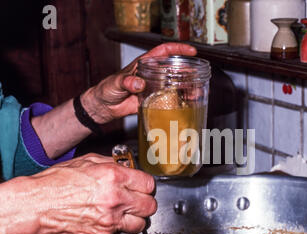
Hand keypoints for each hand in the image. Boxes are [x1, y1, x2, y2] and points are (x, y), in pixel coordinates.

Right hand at [28, 153, 156, 233]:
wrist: (36, 205)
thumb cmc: (56, 182)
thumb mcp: (87, 161)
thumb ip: (112, 163)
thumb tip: (127, 166)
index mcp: (114, 177)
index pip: (149, 184)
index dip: (146, 184)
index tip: (143, 185)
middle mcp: (115, 199)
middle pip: (150, 206)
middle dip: (146, 202)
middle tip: (138, 199)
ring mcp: (109, 220)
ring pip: (141, 224)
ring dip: (136, 218)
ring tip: (127, 211)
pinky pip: (120, 233)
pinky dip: (118, 227)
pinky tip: (108, 218)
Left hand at [81, 43, 196, 123]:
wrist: (104, 106)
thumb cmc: (107, 89)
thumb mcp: (115, 82)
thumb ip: (126, 81)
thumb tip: (139, 83)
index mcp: (144, 65)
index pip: (164, 52)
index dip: (178, 49)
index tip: (191, 51)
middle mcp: (152, 75)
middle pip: (174, 69)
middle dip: (187, 71)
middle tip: (196, 77)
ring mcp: (154, 88)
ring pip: (174, 85)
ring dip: (186, 88)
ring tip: (194, 93)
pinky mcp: (154, 101)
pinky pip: (169, 100)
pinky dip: (178, 102)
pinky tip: (186, 104)